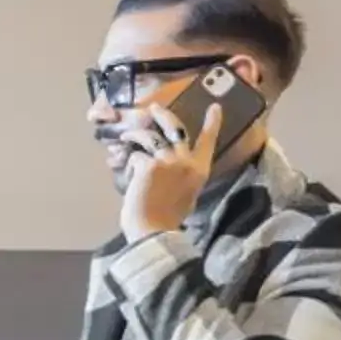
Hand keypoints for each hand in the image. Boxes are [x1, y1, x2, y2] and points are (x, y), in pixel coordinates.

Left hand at [118, 98, 221, 241]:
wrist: (153, 232)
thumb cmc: (166, 220)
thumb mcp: (184, 196)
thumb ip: (180, 177)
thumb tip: (165, 163)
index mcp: (199, 172)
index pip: (208, 142)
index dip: (212, 123)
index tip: (215, 107)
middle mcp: (186, 162)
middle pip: (176, 129)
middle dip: (163, 115)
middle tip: (154, 108)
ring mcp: (167, 161)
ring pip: (150, 138)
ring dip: (135, 135)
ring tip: (125, 137)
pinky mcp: (148, 165)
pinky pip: (135, 157)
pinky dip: (128, 166)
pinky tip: (127, 178)